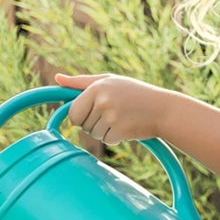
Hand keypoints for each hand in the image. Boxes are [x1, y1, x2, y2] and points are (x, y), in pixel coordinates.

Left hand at [51, 72, 174, 145]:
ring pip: (93, 134)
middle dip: (92, 123)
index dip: (80, 115)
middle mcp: (102, 101)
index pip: (72, 112)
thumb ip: (80, 82)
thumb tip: (57, 78)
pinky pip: (106, 141)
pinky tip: (127, 127)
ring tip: (122, 118)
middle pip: (81, 125)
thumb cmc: (133, 93)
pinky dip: (115, 138)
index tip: (92, 111)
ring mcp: (111, 117)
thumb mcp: (108, 81)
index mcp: (96, 87)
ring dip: (105, 131)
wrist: (163, 108)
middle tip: (111, 114)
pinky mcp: (119, 131)